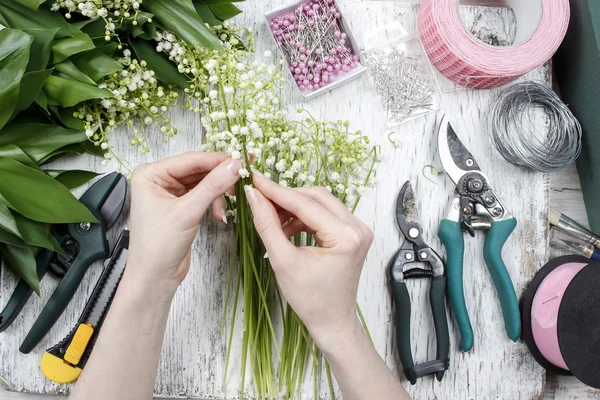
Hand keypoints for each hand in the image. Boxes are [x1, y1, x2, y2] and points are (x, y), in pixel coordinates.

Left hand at [127, 152, 239, 293]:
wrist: (155, 278)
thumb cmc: (158, 246)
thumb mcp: (187, 212)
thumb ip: (212, 186)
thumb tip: (235, 165)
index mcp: (151, 174)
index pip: (191, 160)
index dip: (218, 159)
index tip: (242, 158)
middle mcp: (159, 180)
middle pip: (198, 169)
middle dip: (220, 176)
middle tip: (244, 177)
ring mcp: (170, 193)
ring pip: (204, 182)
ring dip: (219, 192)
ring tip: (230, 203)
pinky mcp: (181, 206)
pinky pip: (203, 195)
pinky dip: (215, 202)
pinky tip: (220, 214)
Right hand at [244, 171, 372, 346]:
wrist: (331, 320)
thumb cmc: (310, 299)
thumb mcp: (283, 261)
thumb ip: (267, 225)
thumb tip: (253, 196)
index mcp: (346, 236)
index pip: (305, 204)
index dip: (276, 191)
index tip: (254, 179)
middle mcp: (358, 228)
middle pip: (316, 197)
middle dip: (286, 196)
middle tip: (259, 198)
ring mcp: (358, 229)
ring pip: (320, 202)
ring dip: (294, 207)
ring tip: (272, 221)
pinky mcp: (352, 233)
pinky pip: (325, 213)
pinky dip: (304, 217)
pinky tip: (287, 229)